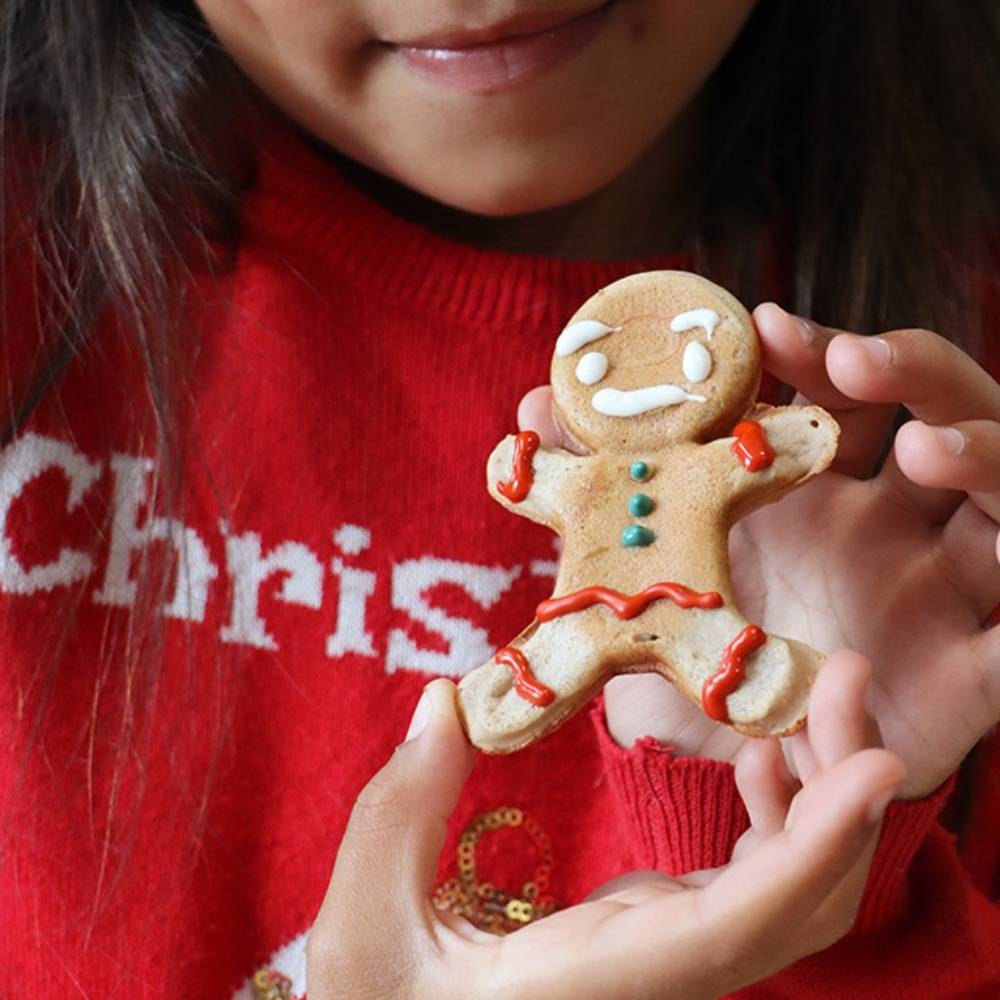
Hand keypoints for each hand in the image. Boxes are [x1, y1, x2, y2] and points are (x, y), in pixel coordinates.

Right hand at [308, 660, 902, 999]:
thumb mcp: (368, 906)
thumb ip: (406, 802)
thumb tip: (447, 700)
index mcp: (602, 975)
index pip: (740, 925)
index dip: (817, 847)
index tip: (875, 765)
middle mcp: (664, 972)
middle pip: (805, 906)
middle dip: (844, 790)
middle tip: (838, 676)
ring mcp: (676, 955)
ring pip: (797, 896)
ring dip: (824, 793)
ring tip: (805, 694)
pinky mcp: (670, 933)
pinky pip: (762, 881)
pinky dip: (782, 813)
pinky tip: (754, 758)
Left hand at [518, 311, 999, 797]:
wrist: (731, 772)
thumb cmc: (700, 657)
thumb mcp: (643, 570)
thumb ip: (599, 490)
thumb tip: (532, 404)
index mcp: (823, 494)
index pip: (846, 396)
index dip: (819, 354)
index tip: (766, 326)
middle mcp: (896, 528)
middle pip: (944, 418)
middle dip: (910, 375)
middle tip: (849, 361)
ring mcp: (943, 593)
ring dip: (982, 456)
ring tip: (923, 448)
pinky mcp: (969, 678)